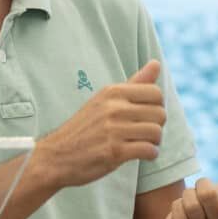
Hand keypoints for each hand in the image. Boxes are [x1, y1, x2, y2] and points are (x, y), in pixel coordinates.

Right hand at [34, 60, 166, 188]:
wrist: (57, 155)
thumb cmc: (85, 127)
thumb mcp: (105, 100)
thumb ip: (134, 83)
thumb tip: (157, 63)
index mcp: (112, 92)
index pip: (155, 92)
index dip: (157, 106)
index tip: (146, 116)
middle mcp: (113, 107)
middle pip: (160, 113)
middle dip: (157, 125)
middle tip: (144, 133)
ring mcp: (113, 129)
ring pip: (156, 132)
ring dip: (154, 142)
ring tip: (143, 144)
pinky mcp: (114, 151)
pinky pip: (149, 150)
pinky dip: (150, 155)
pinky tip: (140, 154)